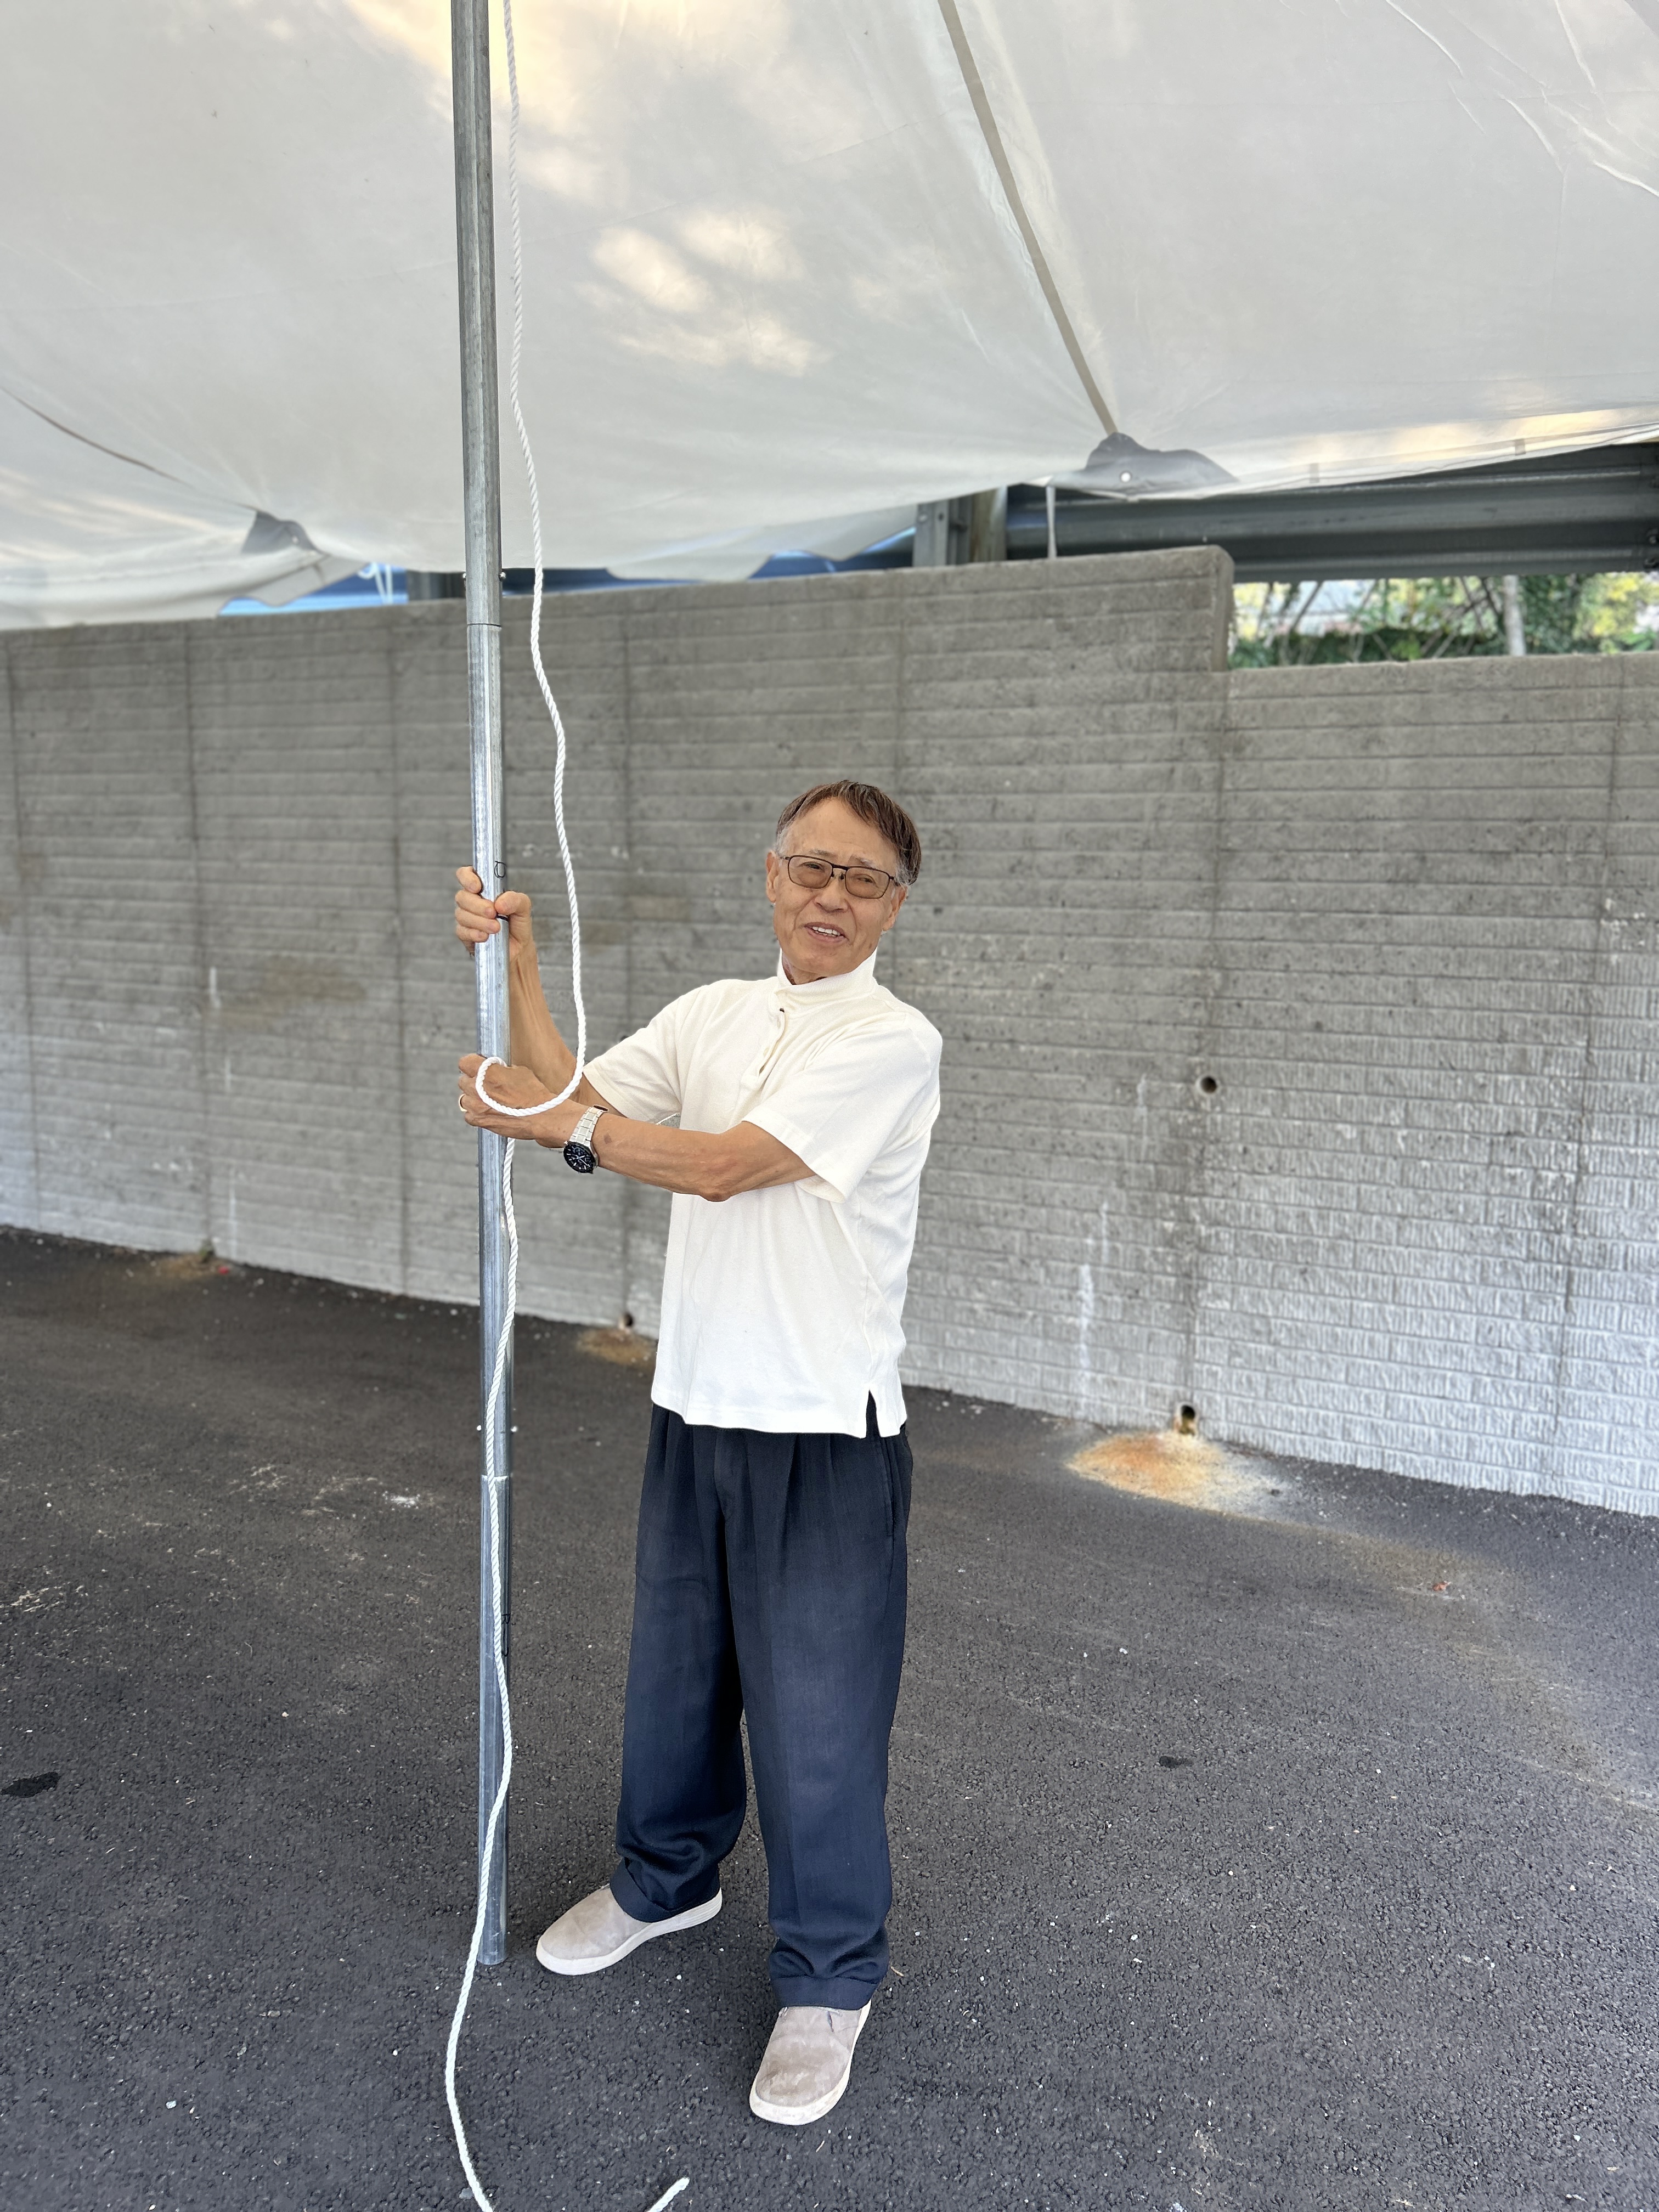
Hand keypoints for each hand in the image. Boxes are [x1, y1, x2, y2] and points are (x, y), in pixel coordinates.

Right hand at [455, 867, 534, 952]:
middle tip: (493, 913)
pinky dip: (474, 933)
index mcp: (483, 888)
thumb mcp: (523, 906)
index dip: (468, 878)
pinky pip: (462, 931)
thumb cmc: (517, 923)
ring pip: (461, 915)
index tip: (477, 887)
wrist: (518, 947)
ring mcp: (466, 918)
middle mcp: (472, 901)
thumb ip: (514, 899)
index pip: (466, 874)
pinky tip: (485, 936)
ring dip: (480, 921)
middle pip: (462, 896)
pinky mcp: (465, 934)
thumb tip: (499, 903)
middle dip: (478, 905)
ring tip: (496, 928)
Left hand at [457, 1054, 581, 1145]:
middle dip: (473, 1081)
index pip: (464, 1062)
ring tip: (487, 1100)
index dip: (472, 1064)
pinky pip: (469, 1115)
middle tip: (486, 1085)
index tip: (478, 1067)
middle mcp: (477, 1088)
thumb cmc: (534, 1094)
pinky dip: (476, 1113)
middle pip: (463, 1080)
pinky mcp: (479, 1121)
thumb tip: (496, 1070)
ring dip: (473, 1098)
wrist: (541, 1115)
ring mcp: (476, 1106)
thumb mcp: (519, 1071)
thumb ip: (501, 1070)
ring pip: (464, 1098)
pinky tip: (488, 1111)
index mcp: (486, 1072)